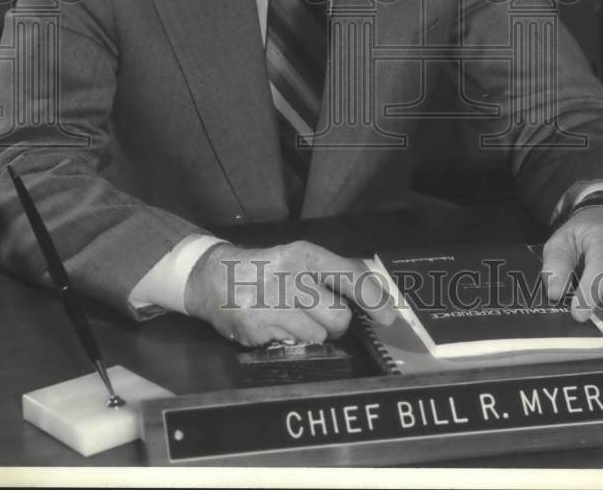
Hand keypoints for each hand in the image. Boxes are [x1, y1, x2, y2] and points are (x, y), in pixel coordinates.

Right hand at [184, 239, 395, 346]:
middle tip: (315, 311)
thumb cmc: (267, 268)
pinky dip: (288, 339)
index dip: (375, 299)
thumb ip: (334, 274)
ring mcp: (273, 306)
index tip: (388, 317)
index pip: (350, 276)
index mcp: (304, 255)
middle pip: (339, 318)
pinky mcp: (259, 329)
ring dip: (310, 332)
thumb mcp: (299, 258)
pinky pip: (293, 345)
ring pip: (318, 336)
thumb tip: (376, 295)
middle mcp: (290, 278)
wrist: (215, 278)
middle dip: (333, 321)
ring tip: (289, 315)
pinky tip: (274, 323)